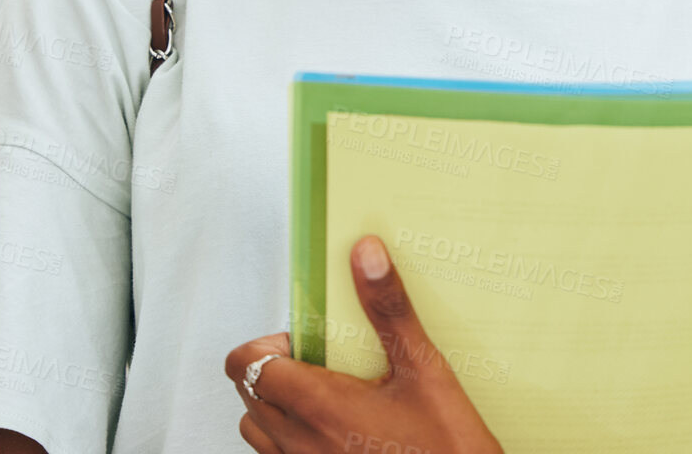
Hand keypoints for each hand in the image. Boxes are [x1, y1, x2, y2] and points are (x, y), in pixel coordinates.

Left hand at [225, 234, 504, 453]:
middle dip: (272, 369)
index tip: (299, 338)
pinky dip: (289, 439)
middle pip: (248, 394)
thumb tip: (367, 256)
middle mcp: (300, 443)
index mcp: (319, 405)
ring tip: (319, 395)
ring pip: (257, 432)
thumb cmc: (445, 447)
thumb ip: (389, 310)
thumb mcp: (423, 368)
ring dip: (274, 407)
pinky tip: (331, 429)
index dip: (264, 345)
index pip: (246, 365)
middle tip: (316, 361)